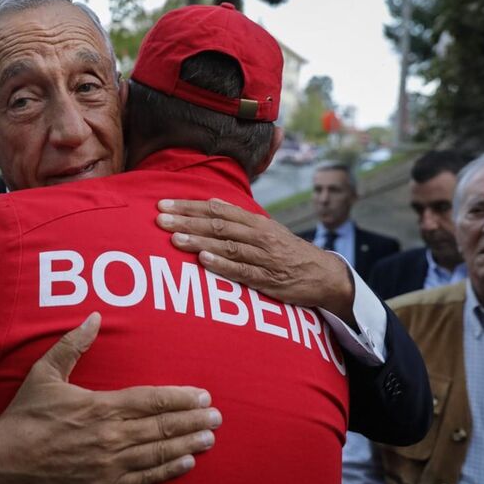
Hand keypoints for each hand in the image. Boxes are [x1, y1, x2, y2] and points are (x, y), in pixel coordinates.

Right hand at [0, 313, 220, 483]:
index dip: (180, 398)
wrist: (4, 460)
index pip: (151, 400)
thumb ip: (72, 344)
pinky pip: (143, 479)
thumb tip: (94, 317)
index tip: (203, 395)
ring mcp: (109, 463)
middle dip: (193, 421)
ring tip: (209, 439)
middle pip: (162, 427)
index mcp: (100, 405)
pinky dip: (167, 471)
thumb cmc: (25, 415)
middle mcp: (111, 435)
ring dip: (187, 444)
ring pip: (157, 452)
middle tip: (218, 417)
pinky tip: (186, 464)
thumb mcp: (45, 372)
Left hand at [156, 198, 355, 325]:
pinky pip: (242, 271)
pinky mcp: (268, 280)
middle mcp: (259, 236)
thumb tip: (212, 203)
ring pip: (227, 246)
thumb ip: (239, 219)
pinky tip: (203, 260)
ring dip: (199, 241)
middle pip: (218, 225)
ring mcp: (263, 258)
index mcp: (256, 222)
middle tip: (160, 219)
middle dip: (187, 221)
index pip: (216, 210)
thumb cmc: (287, 252)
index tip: (163, 204)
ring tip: (175, 238)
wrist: (324, 275)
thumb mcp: (267, 230)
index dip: (189, 207)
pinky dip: (223, 264)